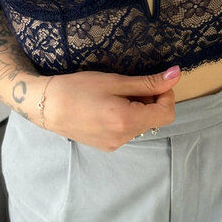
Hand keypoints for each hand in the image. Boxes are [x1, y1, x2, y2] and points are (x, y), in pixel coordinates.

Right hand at [40, 67, 180, 150]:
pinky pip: (127, 131)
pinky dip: (126, 117)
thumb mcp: (114, 81)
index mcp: (127, 121)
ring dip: (138, 109)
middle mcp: (123, 138)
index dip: (166, 95)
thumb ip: (147, 82)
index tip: (154, 82)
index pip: (167, 114)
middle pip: (154, 120)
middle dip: (151, 101)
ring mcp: (114, 145)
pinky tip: (108, 107)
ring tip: (115, 95)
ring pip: (141, 125)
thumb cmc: (77, 88)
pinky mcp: (106, 146)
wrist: (45, 106)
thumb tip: (176, 75)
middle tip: (130, 85)